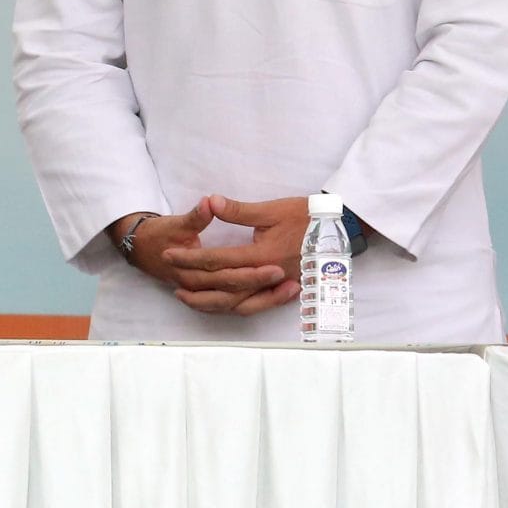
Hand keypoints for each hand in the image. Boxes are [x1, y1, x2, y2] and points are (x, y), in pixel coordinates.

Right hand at [110, 201, 276, 306]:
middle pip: (235, 293)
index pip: (225, 274)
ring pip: (236, 305)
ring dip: (264, 300)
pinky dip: (256, 303)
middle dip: (263, 288)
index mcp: (189, 268)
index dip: (251, 272)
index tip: (275, 266)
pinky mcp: (208, 295)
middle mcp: (197, 286)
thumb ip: (197, 215)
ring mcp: (202, 293)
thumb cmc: (158, 234)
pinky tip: (276, 295)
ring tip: (291, 291)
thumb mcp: (177, 222)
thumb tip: (211, 200)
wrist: (139, 248)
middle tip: (289, 278)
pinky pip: (234, 306)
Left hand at [160, 194, 307, 315]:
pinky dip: (234, 306)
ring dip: (211, 302)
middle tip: (170, 276)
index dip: (191, 257)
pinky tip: (219, 303)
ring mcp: (277, 285)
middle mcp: (268, 276)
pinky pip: (255, 304)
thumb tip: (210, 201)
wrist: (339, 229)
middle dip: (195, 281)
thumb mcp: (271, 210)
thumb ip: (238, 210)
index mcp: (263, 255)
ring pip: (239, 302)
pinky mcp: (283, 288)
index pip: (218, 260)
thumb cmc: (305, 216)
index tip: (168, 254)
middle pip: (225, 286)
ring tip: (186, 297)